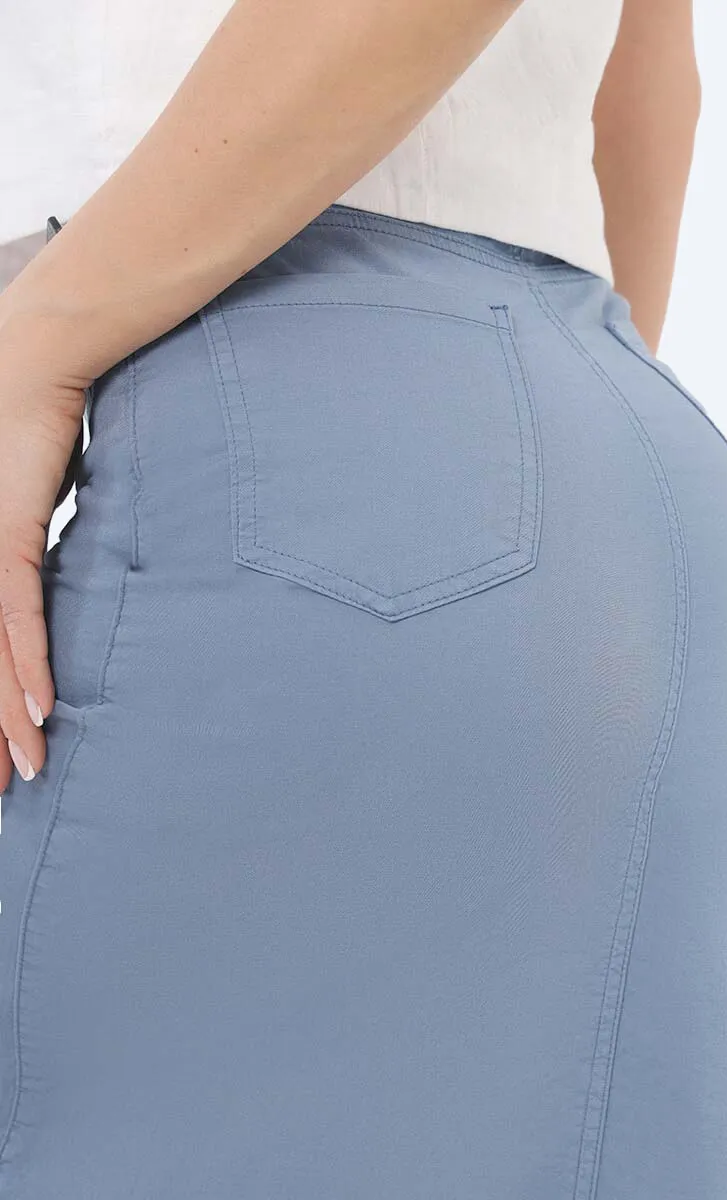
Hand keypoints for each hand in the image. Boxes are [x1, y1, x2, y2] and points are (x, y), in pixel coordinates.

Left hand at [0, 302, 89, 789]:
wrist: (28, 358)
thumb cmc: (27, 421)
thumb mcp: (28, 499)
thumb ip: (30, 545)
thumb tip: (55, 579)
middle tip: (0, 792)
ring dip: (5, 723)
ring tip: (21, 775)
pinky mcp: (2, 534)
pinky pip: (16, 617)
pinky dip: (28, 667)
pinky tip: (37, 713)